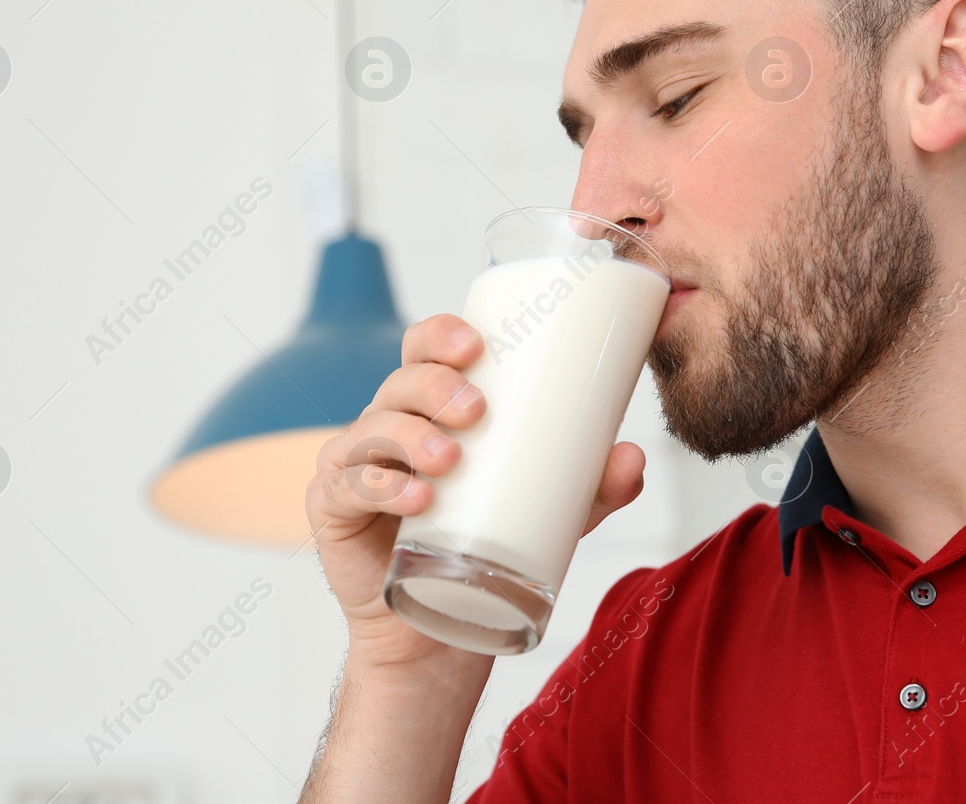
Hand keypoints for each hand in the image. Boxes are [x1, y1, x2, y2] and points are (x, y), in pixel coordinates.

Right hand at [306, 313, 647, 671]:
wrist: (441, 631)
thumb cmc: (489, 549)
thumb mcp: (552, 514)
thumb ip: (594, 487)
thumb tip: (633, 458)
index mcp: (432, 408)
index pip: (424, 350)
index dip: (441, 334)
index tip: (476, 343)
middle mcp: (388, 426)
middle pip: (400, 382)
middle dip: (435, 387)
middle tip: (477, 411)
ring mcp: (355, 466)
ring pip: (372, 429)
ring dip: (410, 435)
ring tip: (450, 460)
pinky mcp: (333, 510)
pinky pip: (346, 486)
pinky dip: (379, 486)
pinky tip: (414, 497)